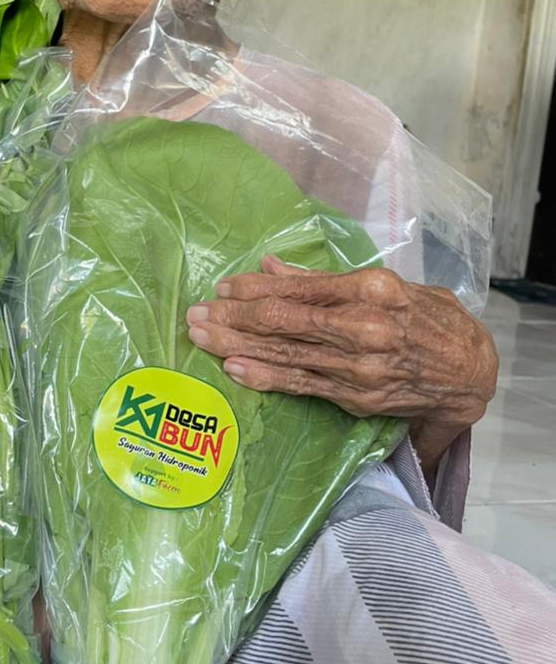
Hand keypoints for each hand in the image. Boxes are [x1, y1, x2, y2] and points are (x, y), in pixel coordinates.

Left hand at [186, 256, 498, 474]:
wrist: (470, 372)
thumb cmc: (424, 319)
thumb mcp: (383, 285)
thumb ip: (323, 280)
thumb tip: (269, 267)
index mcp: (369, 289)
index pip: (297, 288)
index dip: (252, 290)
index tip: (221, 288)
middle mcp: (362, 326)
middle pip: (282, 322)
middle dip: (232, 318)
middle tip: (195, 314)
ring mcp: (356, 366)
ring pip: (284, 354)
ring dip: (236, 346)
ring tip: (200, 337)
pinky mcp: (354, 396)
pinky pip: (300, 385)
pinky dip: (264, 376)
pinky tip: (235, 368)